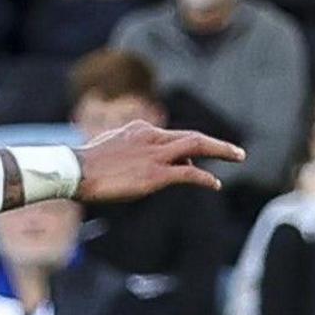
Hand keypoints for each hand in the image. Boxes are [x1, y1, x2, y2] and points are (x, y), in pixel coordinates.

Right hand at [69, 120, 242, 202]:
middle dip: (217, 145)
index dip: (188, 150)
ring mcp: (155, 155)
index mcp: (140, 129)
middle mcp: (152, 137)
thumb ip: (129, 151)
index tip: (197, 161)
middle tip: (237, 152)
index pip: (172, 137)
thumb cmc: (86, 165)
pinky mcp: (155, 175)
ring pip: (196, 147)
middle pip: (192, 137)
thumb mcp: (110, 149)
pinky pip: (188, 174)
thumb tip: (140, 164)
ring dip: (221, 151)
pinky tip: (216, 184)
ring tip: (238, 157)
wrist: (76, 170)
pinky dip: (204, 178)